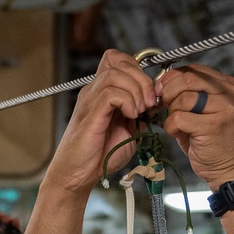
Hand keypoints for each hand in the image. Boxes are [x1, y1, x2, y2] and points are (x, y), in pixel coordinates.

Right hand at [43, 50, 156, 195]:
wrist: (77, 175)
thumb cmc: (100, 155)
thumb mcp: (129, 130)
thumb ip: (140, 113)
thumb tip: (155, 100)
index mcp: (103, 92)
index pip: (118, 59)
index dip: (138, 69)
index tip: (151, 92)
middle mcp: (94, 91)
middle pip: (119, 61)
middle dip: (142, 78)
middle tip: (150, 102)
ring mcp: (90, 100)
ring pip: (115, 73)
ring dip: (136, 90)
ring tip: (140, 111)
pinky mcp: (90, 113)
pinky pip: (110, 92)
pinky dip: (127, 101)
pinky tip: (130, 116)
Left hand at [156, 65, 233, 187]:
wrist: (226, 168)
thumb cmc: (209, 140)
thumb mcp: (201, 110)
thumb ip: (187, 93)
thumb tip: (160, 82)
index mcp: (227, 84)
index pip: (192, 69)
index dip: (171, 78)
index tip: (162, 90)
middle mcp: (229, 92)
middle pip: (187, 79)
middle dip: (168, 93)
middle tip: (165, 107)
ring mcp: (224, 108)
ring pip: (182, 98)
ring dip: (171, 113)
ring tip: (176, 125)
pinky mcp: (214, 125)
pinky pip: (179, 117)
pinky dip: (171, 126)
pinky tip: (178, 133)